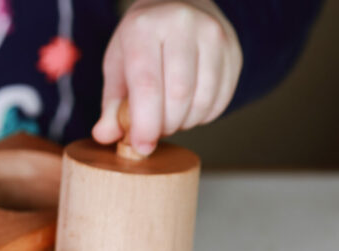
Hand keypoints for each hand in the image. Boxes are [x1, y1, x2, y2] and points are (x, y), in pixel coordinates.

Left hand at [92, 0, 241, 155]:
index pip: (147, 86)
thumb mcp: (117, 65)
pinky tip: (189, 109)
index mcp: (145, 28)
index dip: (145, 125)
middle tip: (155, 129)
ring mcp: (214, 35)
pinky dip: (203, 116)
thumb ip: (111, 105)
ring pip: (203, 100)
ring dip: (185, 122)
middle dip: (165, 125)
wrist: (177, 4)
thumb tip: (105, 136)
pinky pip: (221, 99)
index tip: (141, 147)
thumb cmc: (141, 40)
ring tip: (171, 117)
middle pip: (178, 96)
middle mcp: (183, 25)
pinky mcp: (233, 49)